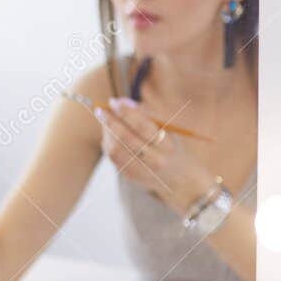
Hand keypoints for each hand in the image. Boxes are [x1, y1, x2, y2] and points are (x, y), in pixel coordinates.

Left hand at [96, 99, 217, 214]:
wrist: (180, 179)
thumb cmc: (172, 147)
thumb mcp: (169, 130)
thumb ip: (148, 114)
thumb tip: (123, 102)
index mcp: (168, 147)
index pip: (143, 126)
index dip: (126, 113)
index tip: (115, 101)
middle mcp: (155, 161)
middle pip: (126, 139)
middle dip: (111, 122)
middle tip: (100, 109)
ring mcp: (141, 171)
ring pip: (115, 150)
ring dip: (106, 132)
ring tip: (104, 119)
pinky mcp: (130, 176)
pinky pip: (113, 158)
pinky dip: (107, 142)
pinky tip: (108, 133)